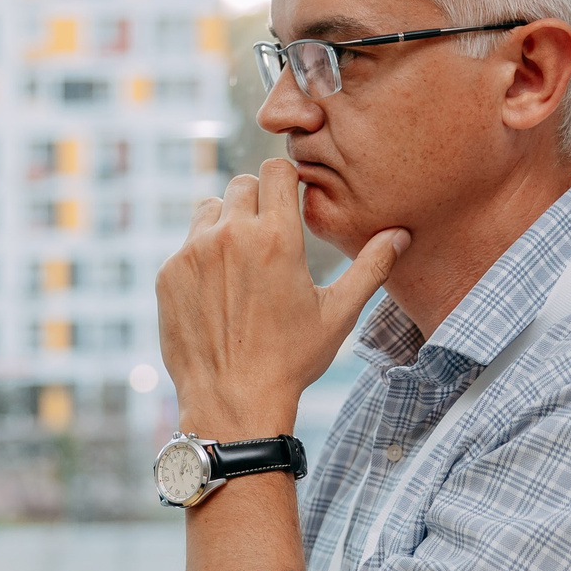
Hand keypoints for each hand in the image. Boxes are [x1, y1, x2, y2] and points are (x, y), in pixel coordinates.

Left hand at [155, 157, 406, 438]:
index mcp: (277, 237)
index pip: (277, 168)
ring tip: (241, 261)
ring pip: (210, 208)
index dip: (286, 179)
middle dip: (257, 201)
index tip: (290, 199)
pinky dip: (201, 256)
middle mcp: (232, 235)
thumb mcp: (338, 314)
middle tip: (267, 237)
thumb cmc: (291, 360)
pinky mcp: (169, 273)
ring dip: (225, 222)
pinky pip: (186, 244)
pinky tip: (217, 291)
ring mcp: (194, 252)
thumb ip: (371, 267)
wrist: (232, 402)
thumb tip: (401, 234)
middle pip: (242, 184)